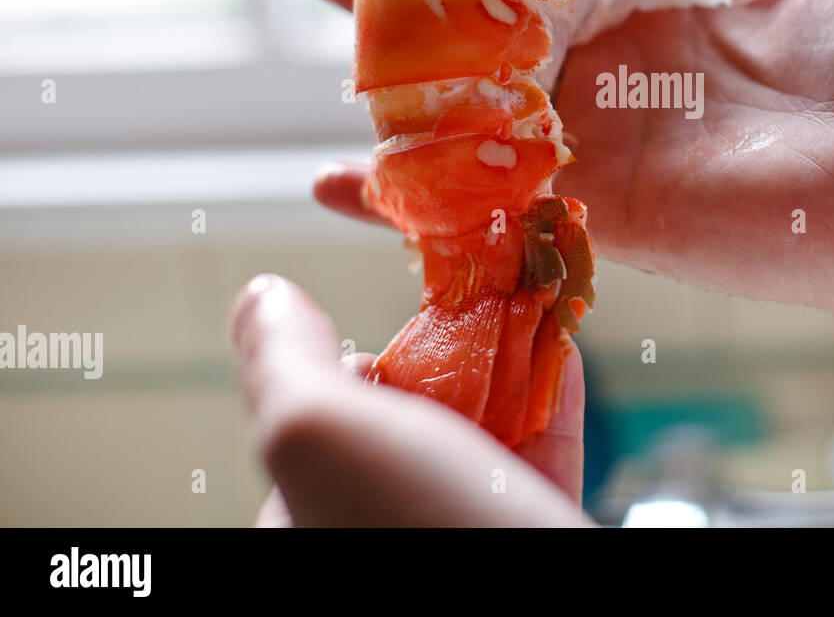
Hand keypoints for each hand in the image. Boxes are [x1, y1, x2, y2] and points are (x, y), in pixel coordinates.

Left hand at [231, 274, 588, 525]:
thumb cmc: (424, 535)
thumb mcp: (321, 437)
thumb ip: (284, 364)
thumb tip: (262, 297)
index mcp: (308, 532)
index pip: (313, 440)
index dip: (353, 375)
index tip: (399, 331)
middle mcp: (378, 540)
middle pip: (404, 431)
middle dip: (444, 359)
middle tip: (475, 308)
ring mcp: (455, 544)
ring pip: (477, 446)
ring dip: (507, 367)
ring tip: (528, 306)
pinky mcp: (528, 542)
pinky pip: (537, 465)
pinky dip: (553, 403)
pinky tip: (563, 352)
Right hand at [313, 0, 833, 322]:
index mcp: (664, 15)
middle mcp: (621, 77)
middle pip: (492, 25)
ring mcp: (604, 144)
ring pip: (472, 101)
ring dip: (391, 65)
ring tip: (326, 10)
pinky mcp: (602, 207)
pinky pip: (486, 203)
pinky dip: (405, 199)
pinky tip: (330, 180)